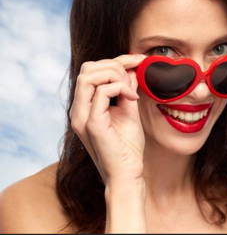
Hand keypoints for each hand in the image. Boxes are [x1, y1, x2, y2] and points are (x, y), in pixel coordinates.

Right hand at [69, 54, 146, 184]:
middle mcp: (79, 110)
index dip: (116, 60)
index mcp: (85, 106)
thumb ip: (127, 91)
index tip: (139, 60)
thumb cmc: (127, 148)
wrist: (127, 174)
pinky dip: (120, 88)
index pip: (92, 70)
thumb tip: (131, 70)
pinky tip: (133, 99)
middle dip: (115, 64)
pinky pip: (101, 92)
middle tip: (136, 77)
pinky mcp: (92, 124)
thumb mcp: (129, 112)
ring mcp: (82, 116)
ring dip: (116, 75)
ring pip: (89, 76)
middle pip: (87, 68)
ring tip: (132, 90)